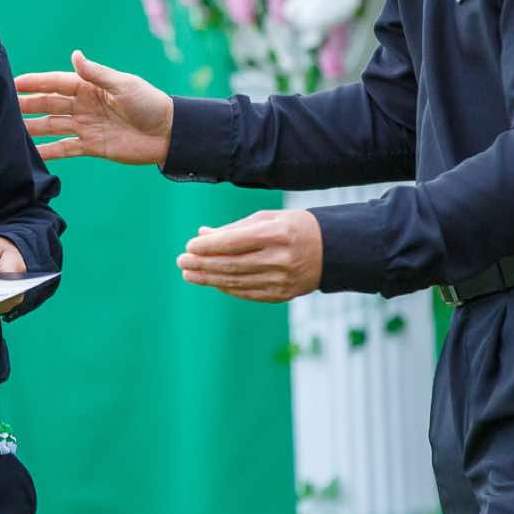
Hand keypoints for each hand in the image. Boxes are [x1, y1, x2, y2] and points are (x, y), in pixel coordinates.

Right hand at [17, 51, 174, 166]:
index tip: (12, 83)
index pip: (55, 82)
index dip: (34, 83)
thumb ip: (96, 73)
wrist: (168, 134)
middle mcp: (84, 105)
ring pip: (52, 126)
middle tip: (2, 109)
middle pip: (49, 104)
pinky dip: (48, 152)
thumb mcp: (123, 85)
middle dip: (27, 105)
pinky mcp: (91, 146)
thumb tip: (75, 55)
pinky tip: (31, 155)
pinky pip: (64, 149)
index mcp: (90, 87)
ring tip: (9, 133)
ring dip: (32, 128)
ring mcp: (85, 125)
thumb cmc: (149, 103)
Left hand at [177, 208, 322, 302]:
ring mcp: (282, 280)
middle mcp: (280, 258)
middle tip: (181, 262)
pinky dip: (227, 287)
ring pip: (236, 281)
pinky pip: (247, 292)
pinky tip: (212, 281)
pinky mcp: (283, 295)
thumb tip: (201, 235)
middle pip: (231, 264)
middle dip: (202, 264)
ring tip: (189, 273)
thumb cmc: (295, 227)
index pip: (234, 242)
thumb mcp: (268, 219)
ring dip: (208, 278)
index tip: (188, 246)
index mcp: (277, 234)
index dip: (208, 246)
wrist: (333, 250)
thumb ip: (234, 228)